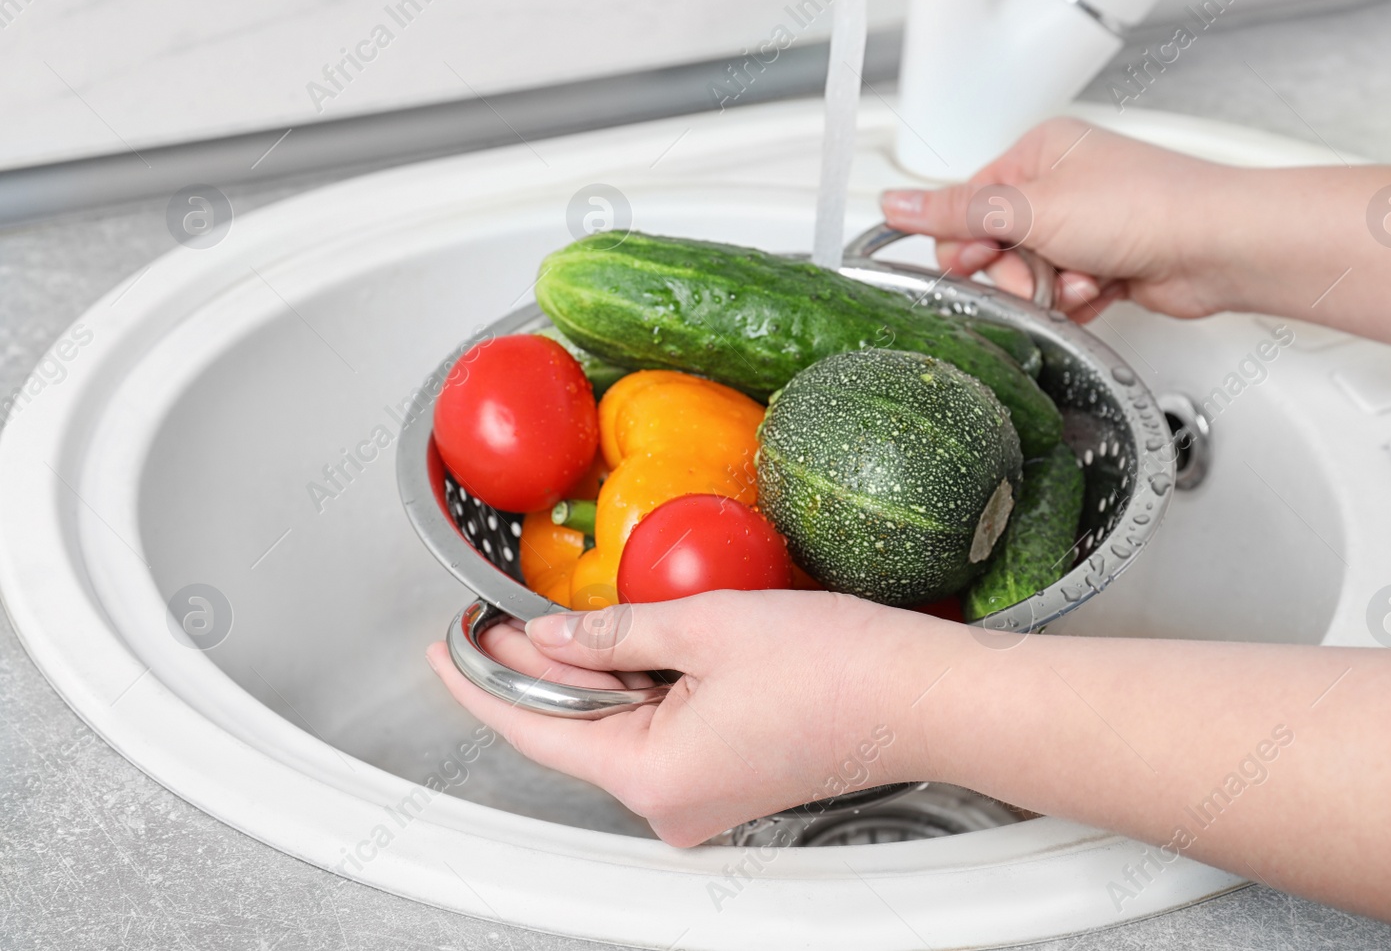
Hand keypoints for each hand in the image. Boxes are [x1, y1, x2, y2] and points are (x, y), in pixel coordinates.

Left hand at [425, 590, 958, 845]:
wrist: (925, 697)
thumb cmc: (841, 670)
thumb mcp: (705, 624)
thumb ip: (612, 631)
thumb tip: (551, 634)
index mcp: (651, 775)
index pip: (533, 729)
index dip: (480, 682)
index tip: (445, 649)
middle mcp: (669, 804)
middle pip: (577, 728)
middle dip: (551, 665)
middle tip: (520, 607)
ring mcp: (700, 797)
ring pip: (620, 726)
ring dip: (606, 672)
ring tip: (611, 615)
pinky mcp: (727, 779)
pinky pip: (660, 730)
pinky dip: (646, 686)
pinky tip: (653, 644)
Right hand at [881, 117, 1241, 323]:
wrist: (1217, 246)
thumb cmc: (1145, 207)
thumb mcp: (1032, 209)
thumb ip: (959, 212)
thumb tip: (895, 203)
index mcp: (1038, 152)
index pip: (968, 203)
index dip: (966, 242)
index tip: (976, 262)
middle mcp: (1061, 184)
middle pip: (997, 246)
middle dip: (1016, 272)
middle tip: (1037, 275)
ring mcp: (1086, 226)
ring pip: (1032, 276)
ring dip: (1052, 288)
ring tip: (1084, 278)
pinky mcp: (1107, 263)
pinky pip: (1066, 294)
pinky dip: (1079, 299)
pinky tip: (1103, 290)